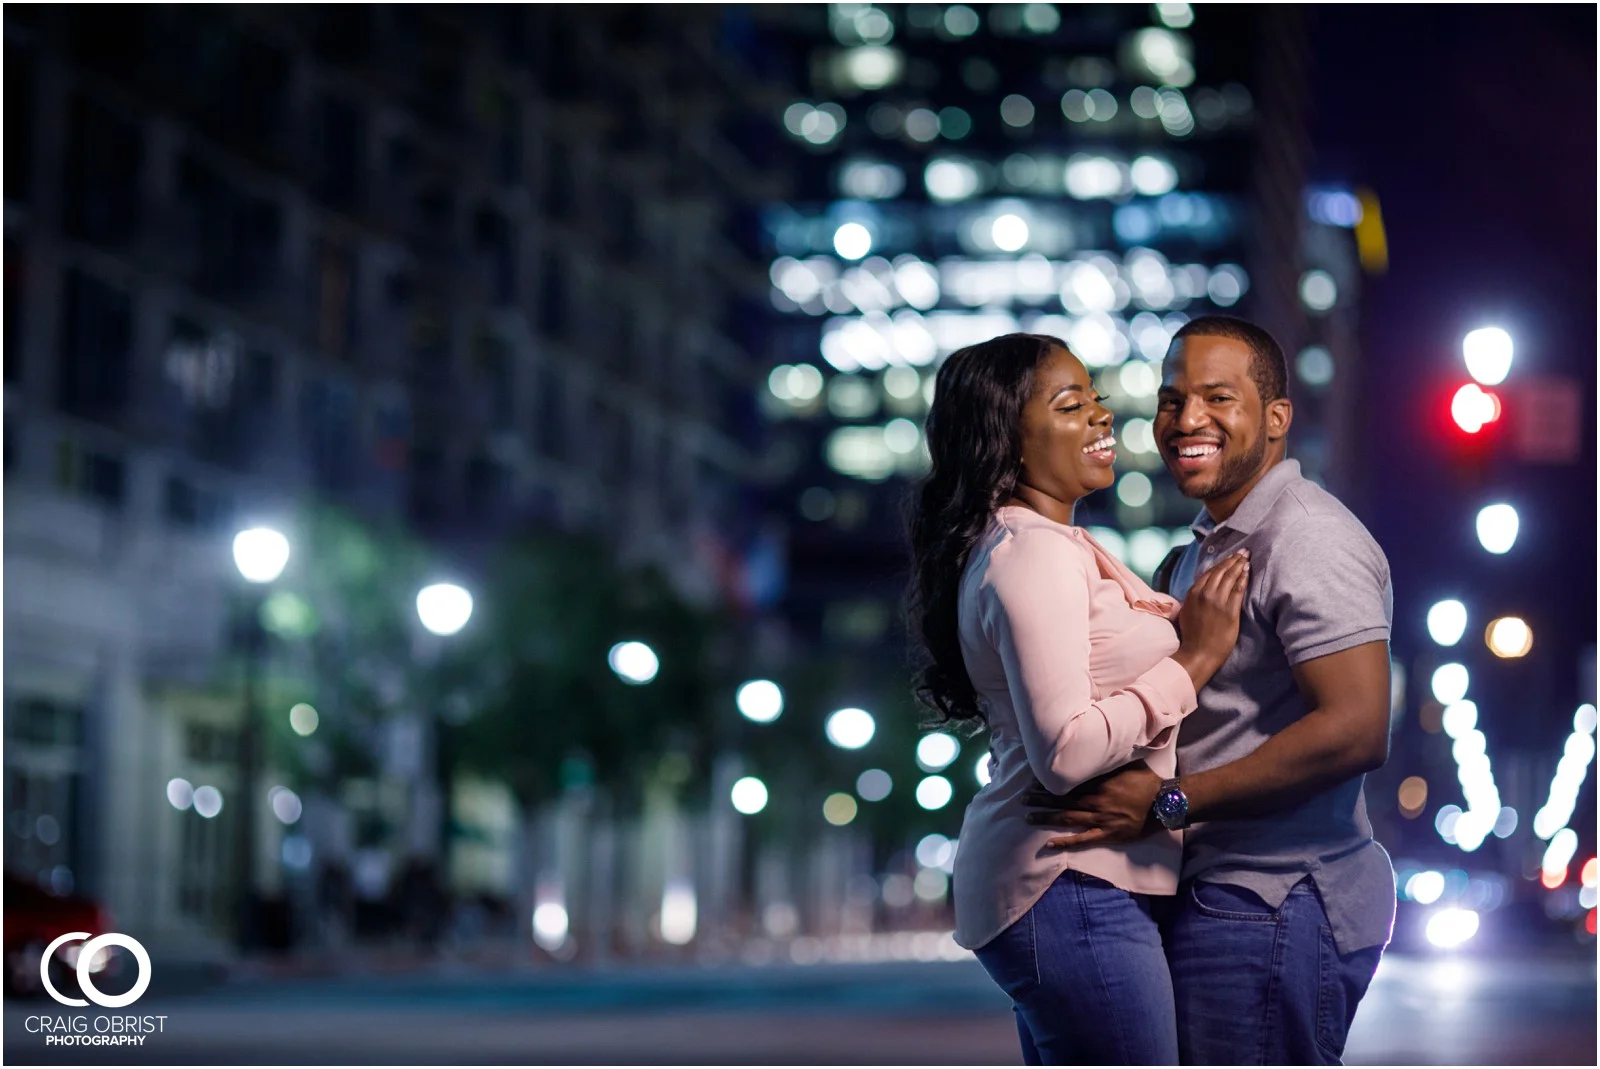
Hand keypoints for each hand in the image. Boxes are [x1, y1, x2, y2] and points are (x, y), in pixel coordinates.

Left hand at [1023, 763, 1163, 848]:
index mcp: (1099, 782)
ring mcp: (1101, 818)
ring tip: (1028, 817)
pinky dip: (1065, 841)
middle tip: (1022, 798)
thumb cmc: (1147, 781)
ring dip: (1046, 817)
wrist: (1165, 802)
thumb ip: (1109, 759)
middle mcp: (1096, 800)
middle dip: (1040, 798)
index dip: (1049, 782)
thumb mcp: (1127, 763)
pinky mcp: (1108, 834)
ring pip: (1067, 818)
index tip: (1033, 780)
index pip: (1068, 782)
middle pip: (1062, 799)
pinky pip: (1083, 839)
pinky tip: (1049, 843)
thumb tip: (1097, 745)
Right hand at [1172, 549, 1249, 689]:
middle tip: (1243, 551)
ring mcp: (1218, 601)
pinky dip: (1243, 578)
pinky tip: (1248, 571)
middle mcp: (1205, 593)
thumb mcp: (1187, 611)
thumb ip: (1194, 598)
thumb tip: (1200, 590)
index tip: (1230, 556)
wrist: (1199, 653)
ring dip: (1239, 565)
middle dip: (1233, 559)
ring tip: (1247, 558)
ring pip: (1230, 577)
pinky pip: (1238, 589)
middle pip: (1221, 571)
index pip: (1210, 572)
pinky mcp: (1229, 610)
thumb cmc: (1192, 635)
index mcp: (1193, 593)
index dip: (1221, 563)